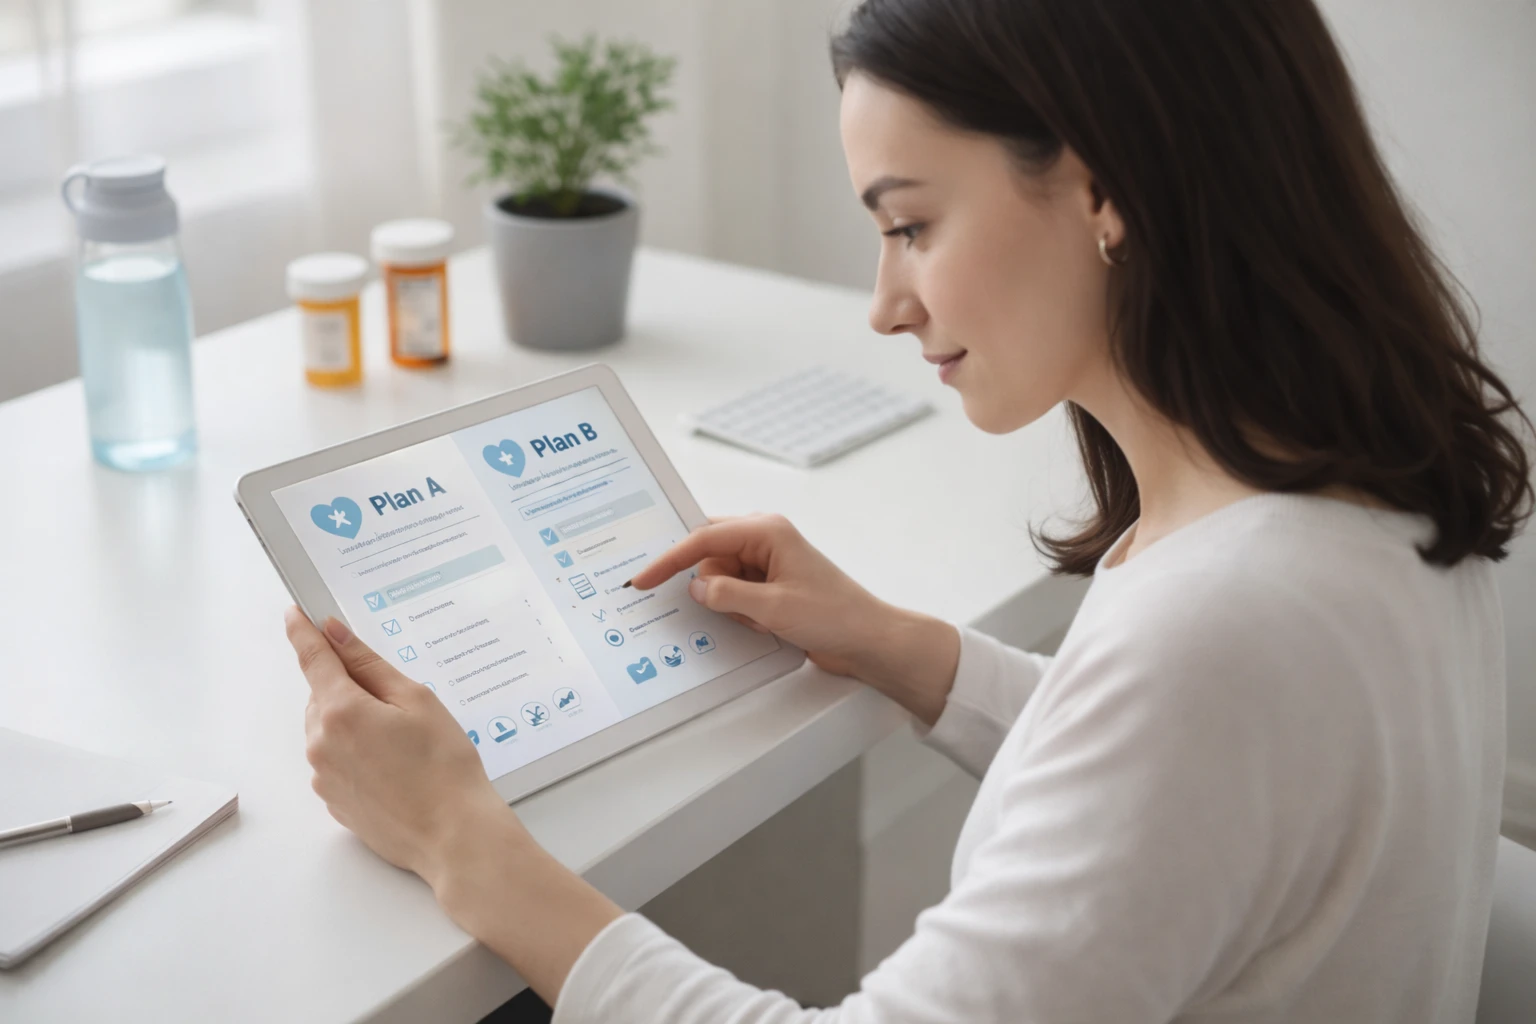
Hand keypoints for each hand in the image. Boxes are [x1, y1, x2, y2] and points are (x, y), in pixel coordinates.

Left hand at [284, 607, 513, 882]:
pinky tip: (396, 768)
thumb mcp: (416, 700)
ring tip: (405, 745)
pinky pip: (337, 762)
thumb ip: (370, 664)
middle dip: (352, 690)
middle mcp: (320, 744)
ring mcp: (323, 777)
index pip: (314, 658)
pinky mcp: (332, 802)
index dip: (304, 632)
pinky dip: (358, 755)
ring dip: (356, 724)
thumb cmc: (444, 766)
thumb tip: (335, 634)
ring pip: (330, 730)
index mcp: (340, 711)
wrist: (453, 836)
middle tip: (400, 705)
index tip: (295, 613)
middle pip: (325, 697)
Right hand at [628, 514, 900, 679]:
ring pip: (720, 579)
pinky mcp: (770, 584)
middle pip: (709, 555)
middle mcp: (765, 539)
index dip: (669, 559)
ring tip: (761, 620)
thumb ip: (726, 595)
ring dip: (731, 605)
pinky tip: (765, 624)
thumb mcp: (771, 608)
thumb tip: (695, 587)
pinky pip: (735, 594)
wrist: (868, 640)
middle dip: (709, 586)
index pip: (703, 539)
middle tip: (725, 607)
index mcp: (766, 530)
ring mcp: (768, 562)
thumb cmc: (833, 616)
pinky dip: (741, 612)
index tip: (642, 578)